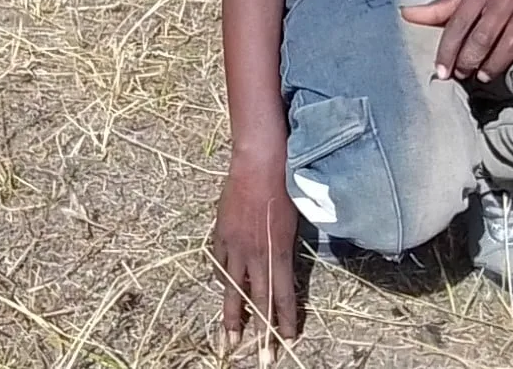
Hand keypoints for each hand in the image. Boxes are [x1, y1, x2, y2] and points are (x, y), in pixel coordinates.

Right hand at [211, 147, 299, 355]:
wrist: (259, 164)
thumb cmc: (284, 187)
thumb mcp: (294, 224)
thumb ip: (286, 251)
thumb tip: (282, 271)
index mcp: (278, 253)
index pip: (283, 296)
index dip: (285, 321)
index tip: (287, 340)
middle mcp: (255, 254)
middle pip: (257, 300)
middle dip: (261, 331)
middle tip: (261, 356)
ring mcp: (234, 245)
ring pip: (232, 288)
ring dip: (233, 315)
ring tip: (230, 337)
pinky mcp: (220, 234)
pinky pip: (219, 263)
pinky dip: (221, 277)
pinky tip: (222, 287)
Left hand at [400, 0, 512, 83]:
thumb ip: (442, 5)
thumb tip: (405, 15)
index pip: (459, 24)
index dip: (448, 50)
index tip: (441, 71)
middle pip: (483, 38)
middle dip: (468, 61)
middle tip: (460, 74)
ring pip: (507, 45)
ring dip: (492, 65)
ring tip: (481, 76)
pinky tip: (507, 64)